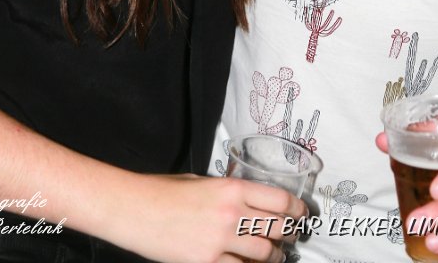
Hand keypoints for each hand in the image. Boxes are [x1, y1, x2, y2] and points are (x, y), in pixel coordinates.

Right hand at [111, 173, 307, 262]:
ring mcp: (220, 241)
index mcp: (232, 188)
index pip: (279, 200)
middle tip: (293, 236)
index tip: (301, 213)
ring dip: (273, 256)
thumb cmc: (164, 191)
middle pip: (277, 228)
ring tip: (275, 256)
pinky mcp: (207, 262)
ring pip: (263, 254)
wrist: (135, 209)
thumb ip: (227, 193)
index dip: (297, 209)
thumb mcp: (202, 181)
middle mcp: (231, 214)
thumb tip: (245, 203)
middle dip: (289, 234)